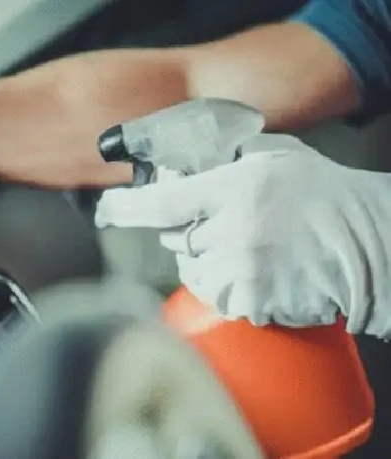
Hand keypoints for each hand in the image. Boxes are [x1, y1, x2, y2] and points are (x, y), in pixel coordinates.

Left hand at [95, 133, 390, 338]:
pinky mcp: (252, 301)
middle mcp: (234, 228)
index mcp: (235, 187)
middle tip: (225, 226)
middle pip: (178, 240)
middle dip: (190, 234)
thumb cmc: (324, 195)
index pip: (163, 201)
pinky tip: (260, 273)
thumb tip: (186, 164)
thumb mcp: (277, 156)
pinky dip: (229, 289)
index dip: (127, 207)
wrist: (370, 242)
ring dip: (208, 265)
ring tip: (248, 251)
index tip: (106, 208)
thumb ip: (229, 156)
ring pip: (194, 272)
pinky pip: (218, 298)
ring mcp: (242, 268)